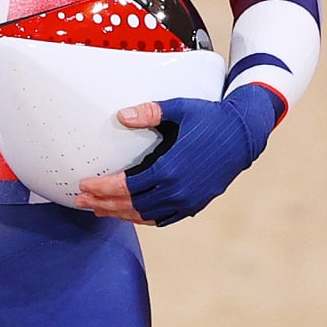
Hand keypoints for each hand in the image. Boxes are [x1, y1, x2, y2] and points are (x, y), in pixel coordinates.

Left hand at [75, 85, 280, 225]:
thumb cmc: (210, 119)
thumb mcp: (179, 109)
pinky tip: (130, 213)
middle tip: (82, 202)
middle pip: (132, 205)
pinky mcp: (196, 203)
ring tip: (99, 210)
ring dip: (121, 213)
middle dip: (104, 204)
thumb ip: (149, 112)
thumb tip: (121, 116)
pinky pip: (165, 218)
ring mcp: (189, 200)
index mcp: (170, 168)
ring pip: (147, 215)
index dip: (103, 188)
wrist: (244, 134)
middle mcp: (178, 189)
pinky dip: (144, 218)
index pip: (127, 185)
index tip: (84, 186)